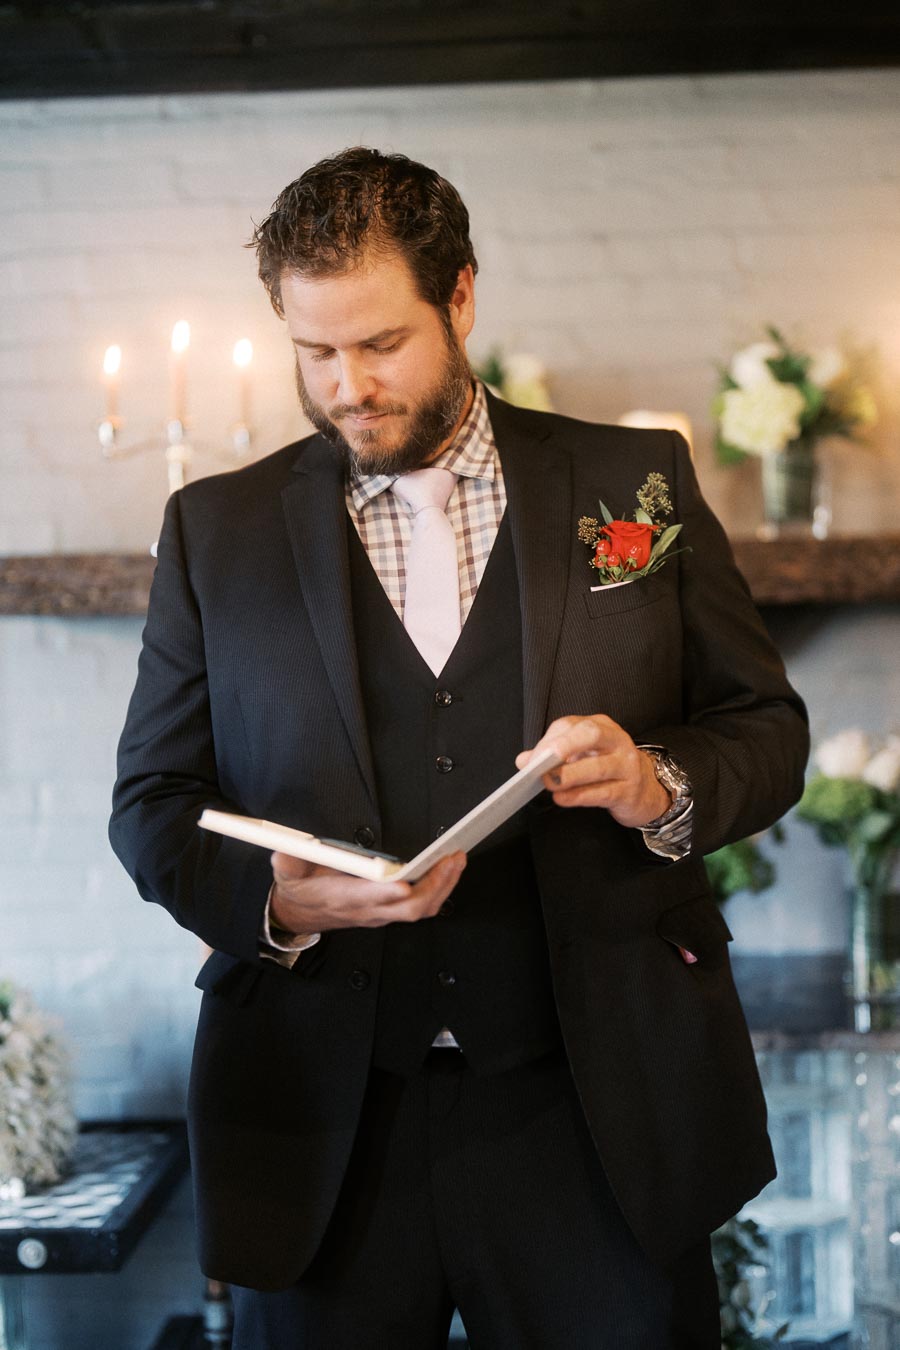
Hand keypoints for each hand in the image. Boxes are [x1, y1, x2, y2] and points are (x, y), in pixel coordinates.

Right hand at [269, 850, 465, 933]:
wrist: (299, 914)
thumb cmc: (299, 890)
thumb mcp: (286, 872)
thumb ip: (288, 859)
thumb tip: (285, 848)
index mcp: (341, 897)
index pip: (367, 898)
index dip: (385, 893)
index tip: (403, 883)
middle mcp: (365, 909)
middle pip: (406, 908)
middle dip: (433, 885)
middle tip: (450, 860)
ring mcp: (379, 913)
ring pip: (419, 909)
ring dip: (443, 887)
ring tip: (457, 860)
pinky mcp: (387, 912)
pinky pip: (421, 908)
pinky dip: (439, 891)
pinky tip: (449, 873)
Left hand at [515, 714, 669, 828]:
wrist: (643, 791)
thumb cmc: (606, 768)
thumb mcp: (581, 756)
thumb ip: (551, 755)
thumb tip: (523, 761)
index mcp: (601, 726)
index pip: (571, 726)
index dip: (549, 741)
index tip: (530, 759)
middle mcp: (617, 741)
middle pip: (592, 734)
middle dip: (565, 745)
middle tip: (543, 762)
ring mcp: (627, 766)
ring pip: (599, 767)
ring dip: (570, 775)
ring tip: (549, 784)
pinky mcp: (629, 791)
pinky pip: (604, 792)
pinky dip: (580, 796)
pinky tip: (563, 799)